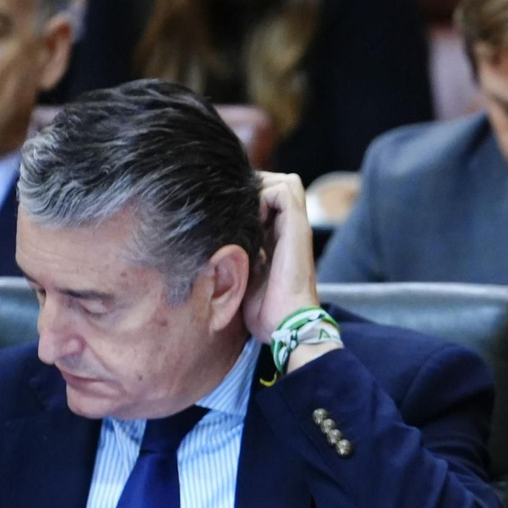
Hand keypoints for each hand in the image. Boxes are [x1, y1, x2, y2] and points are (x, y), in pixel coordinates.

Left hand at [241, 172, 321, 345]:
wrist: (287, 325)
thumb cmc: (263, 310)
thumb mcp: (242, 276)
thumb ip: (235, 254)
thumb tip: (209, 239)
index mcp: (279, 239)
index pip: (267, 197)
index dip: (247, 195)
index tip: (224, 207)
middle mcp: (291, 229)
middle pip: (277, 183)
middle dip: (252, 186)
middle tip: (229, 201)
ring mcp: (297, 228)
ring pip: (284, 182)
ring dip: (259, 187)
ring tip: (240, 208)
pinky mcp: (298, 229)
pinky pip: (284, 191)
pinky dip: (264, 195)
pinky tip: (249, 216)